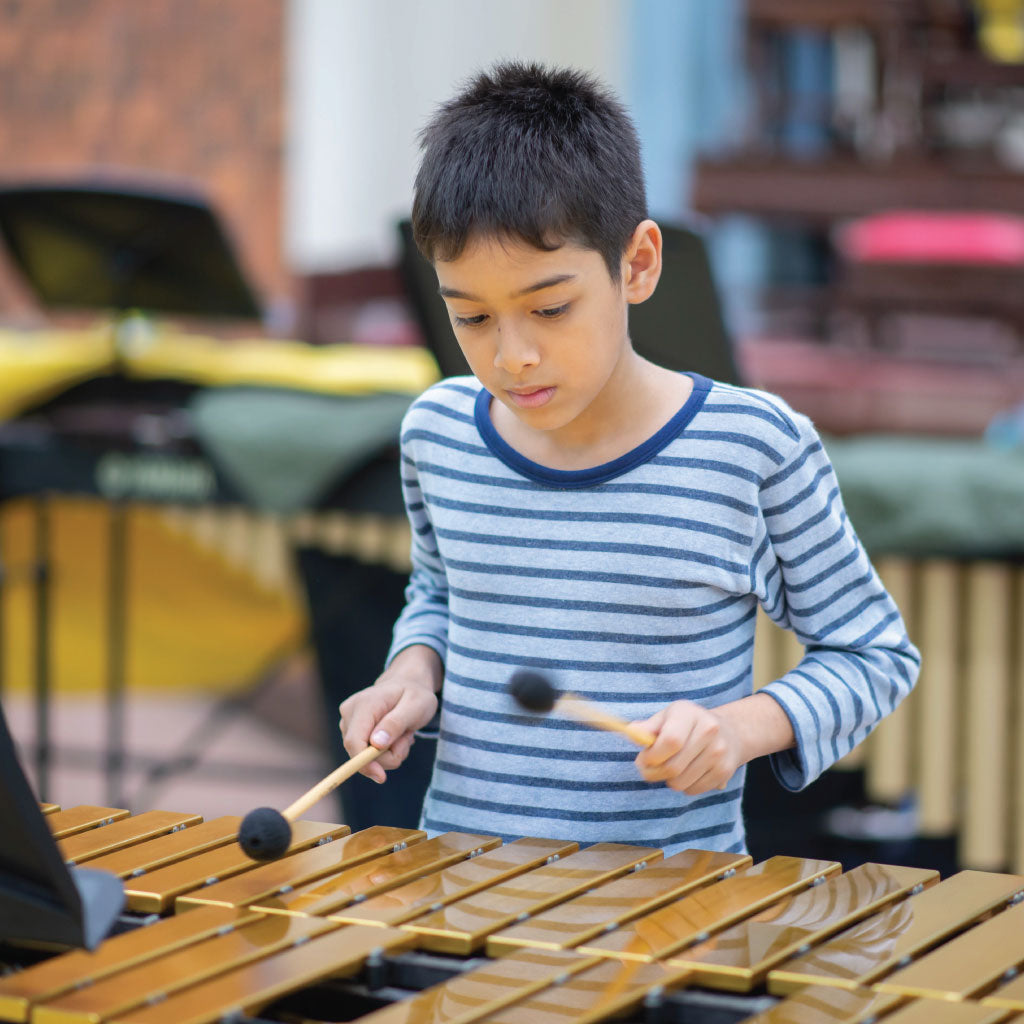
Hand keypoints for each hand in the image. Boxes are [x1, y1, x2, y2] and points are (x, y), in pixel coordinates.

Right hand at [338, 645, 440, 783]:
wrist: (408, 685)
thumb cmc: (415, 694)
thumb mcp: (416, 706)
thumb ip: (396, 723)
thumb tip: (376, 744)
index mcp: (365, 704)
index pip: (354, 741)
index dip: (364, 763)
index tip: (381, 777)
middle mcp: (350, 712)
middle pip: (359, 752)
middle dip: (387, 755)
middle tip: (407, 739)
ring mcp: (348, 721)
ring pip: (364, 756)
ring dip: (389, 753)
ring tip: (402, 733)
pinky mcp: (351, 730)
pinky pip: (366, 754)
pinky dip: (384, 751)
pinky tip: (394, 736)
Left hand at [631, 700, 742, 794]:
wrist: (728, 732)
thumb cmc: (687, 724)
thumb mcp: (667, 717)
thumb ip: (648, 727)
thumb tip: (632, 732)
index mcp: (690, 713)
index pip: (670, 741)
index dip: (652, 756)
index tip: (643, 759)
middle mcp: (709, 730)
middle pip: (674, 767)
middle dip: (654, 772)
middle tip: (648, 769)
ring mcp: (719, 752)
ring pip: (681, 783)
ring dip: (668, 780)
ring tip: (670, 767)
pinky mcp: (725, 772)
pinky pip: (693, 790)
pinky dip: (684, 786)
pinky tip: (687, 772)